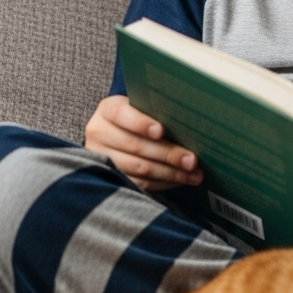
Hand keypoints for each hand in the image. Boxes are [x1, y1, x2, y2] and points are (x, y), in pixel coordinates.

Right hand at [85, 95, 202, 191]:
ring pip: (138, 167)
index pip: (121, 114)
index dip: (140, 123)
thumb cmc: (139, 117)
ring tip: (193, 174)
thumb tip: (187, 122)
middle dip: (167, 154)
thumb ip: (157, 111)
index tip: (160, 131)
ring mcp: (102, 158)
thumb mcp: (141, 108)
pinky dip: (163, 183)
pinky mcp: (111, 178)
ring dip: (170, 172)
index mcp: (107, 110)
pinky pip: (139, 183)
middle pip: (134, 145)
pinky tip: (181, 180)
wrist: (118, 134)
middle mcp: (99, 133)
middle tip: (191, 160)